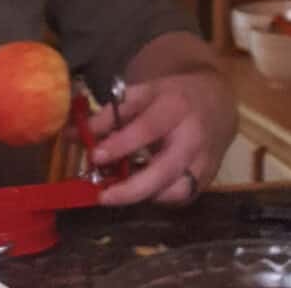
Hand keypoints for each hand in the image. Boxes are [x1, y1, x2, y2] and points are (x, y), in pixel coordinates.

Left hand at [85, 68, 236, 205]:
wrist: (217, 101)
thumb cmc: (170, 95)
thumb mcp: (141, 93)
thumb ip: (110, 114)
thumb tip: (74, 134)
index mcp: (174, 107)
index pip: (146, 128)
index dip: (120, 144)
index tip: (94, 156)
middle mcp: (192, 137)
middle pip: (165, 170)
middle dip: (132, 187)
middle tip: (102, 195)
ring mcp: (204, 162)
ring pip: (175, 190)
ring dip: (143, 196)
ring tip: (115, 193)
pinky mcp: (208, 179)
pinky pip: (181, 197)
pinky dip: (157, 198)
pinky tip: (138, 191)